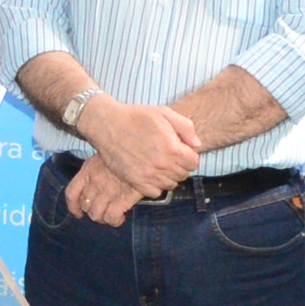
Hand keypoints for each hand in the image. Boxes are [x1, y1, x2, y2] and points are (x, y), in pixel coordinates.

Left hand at [64, 154, 150, 226]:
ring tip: (112, 215)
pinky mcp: (122, 198)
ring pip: (96, 215)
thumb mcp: (105, 156)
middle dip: (93, 212)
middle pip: (85, 206)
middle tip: (104, 211)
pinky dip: (114, 221)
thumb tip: (94, 185)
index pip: (71, 193)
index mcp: (88, 170)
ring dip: (103, 218)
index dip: (73, 207)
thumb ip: (97, 170)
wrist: (144, 152)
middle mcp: (94, 182)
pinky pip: (111, 217)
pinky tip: (120, 218)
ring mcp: (107, 191)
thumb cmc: (126, 153)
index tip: (78, 213)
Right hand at [79, 96, 203, 194]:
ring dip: (168, 176)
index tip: (180, 151)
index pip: (194, 162)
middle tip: (168, 156)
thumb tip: (196, 145)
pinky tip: (150, 173)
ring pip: (170, 184)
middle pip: (183, 175)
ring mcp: (148, 175)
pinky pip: (155, 192)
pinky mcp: (136, 181)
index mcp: (172, 148)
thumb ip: (186, 127)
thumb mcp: (164, 112)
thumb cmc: (136, 116)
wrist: (108, 125)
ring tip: (159, 164)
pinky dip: (156, 186)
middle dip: (180, 166)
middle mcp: (162, 164)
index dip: (189, 156)